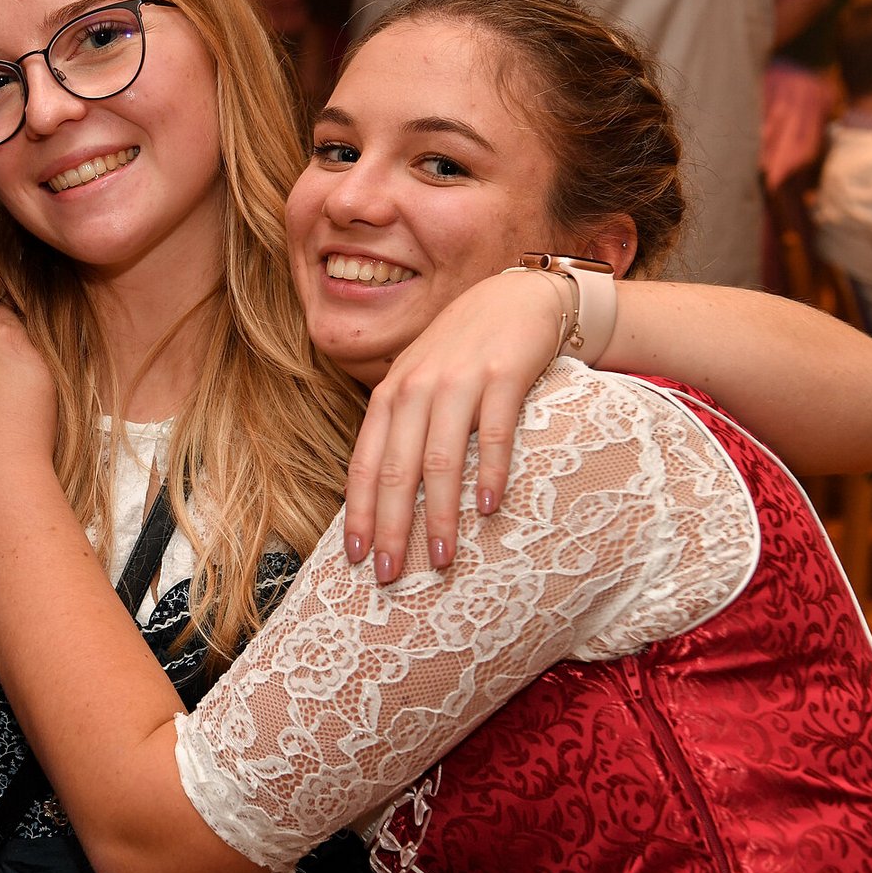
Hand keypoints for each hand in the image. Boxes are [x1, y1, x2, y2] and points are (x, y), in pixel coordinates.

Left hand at [344, 269, 564, 581]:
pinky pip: (494, 433)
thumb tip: (383, 497)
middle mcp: (415, 389)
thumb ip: (400, 429)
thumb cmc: (461, 352)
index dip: (359, 513)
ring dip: (440, 515)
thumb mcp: (418, 384)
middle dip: (391, 527)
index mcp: (389, 396)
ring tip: (441, 559)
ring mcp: (458, 381)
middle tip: (390, 575)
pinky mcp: (503, 376)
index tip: (356, 558)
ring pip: (441, 459)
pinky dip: (490, 473)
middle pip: (397, 470)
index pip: (365, 464)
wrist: (515, 297)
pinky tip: (490, 509)